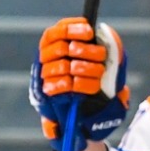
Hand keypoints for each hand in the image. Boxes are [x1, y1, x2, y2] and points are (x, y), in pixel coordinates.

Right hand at [28, 17, 129, 146]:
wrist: (88, 122)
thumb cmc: (97, 90)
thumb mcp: (105, 69)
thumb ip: (105, 51)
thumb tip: (105, 32)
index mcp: (55, 50)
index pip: (56, 33)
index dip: (71, 28)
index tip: (89, 30)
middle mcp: (46, 62)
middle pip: (60, 47)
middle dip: (84, 50)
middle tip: (101, 56)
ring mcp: (44, 78)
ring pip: (61, 65)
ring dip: (85, 68)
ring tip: (99, 73)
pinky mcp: (46, 96)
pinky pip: (60, 86)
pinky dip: (78, 85)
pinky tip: (90, 87)